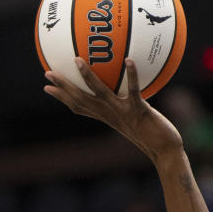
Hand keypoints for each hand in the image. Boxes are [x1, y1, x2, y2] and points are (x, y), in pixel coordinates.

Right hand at [43, 57, 182, 163]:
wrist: (165, 151)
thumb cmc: (153, 135)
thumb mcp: (135, 120)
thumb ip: (127, 106)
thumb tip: (125, 91)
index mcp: (107, 117)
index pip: (79, 107)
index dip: (63, 97)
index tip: (47, 86)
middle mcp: (112, 115)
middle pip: (82, 100)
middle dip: (64, 87)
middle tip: (48, 72)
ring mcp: (124, 113)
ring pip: (101, 94)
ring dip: (88, 77)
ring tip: (78, 60)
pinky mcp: (139, 111)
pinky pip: (134, 91)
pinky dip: (132, 75)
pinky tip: (129, 60)